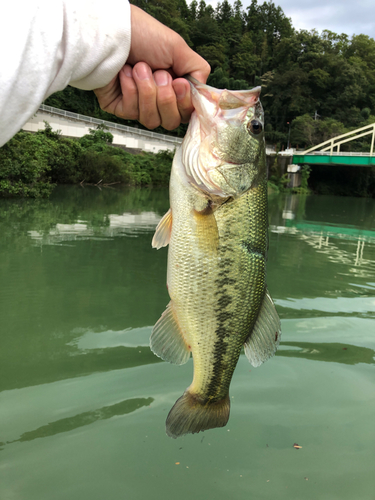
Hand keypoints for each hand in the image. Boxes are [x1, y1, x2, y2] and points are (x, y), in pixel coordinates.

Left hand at [94, 5, 209, 129]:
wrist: (110, 32)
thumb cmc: (142, 35)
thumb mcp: (178, 48)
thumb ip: (198, 71)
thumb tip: (203, 94)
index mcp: (173, 87)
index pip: (187, 113)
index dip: (185, 104)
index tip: (179, 84)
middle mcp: (157, 100)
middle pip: (171, 122)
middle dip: (165, 98)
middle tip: (158, 74)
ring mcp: (138, 106)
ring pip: (152, 120)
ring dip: (147, 91)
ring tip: (139, 68)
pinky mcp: (120, 108)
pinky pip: (131, 112)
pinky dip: (130, 89)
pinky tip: (124, 73)